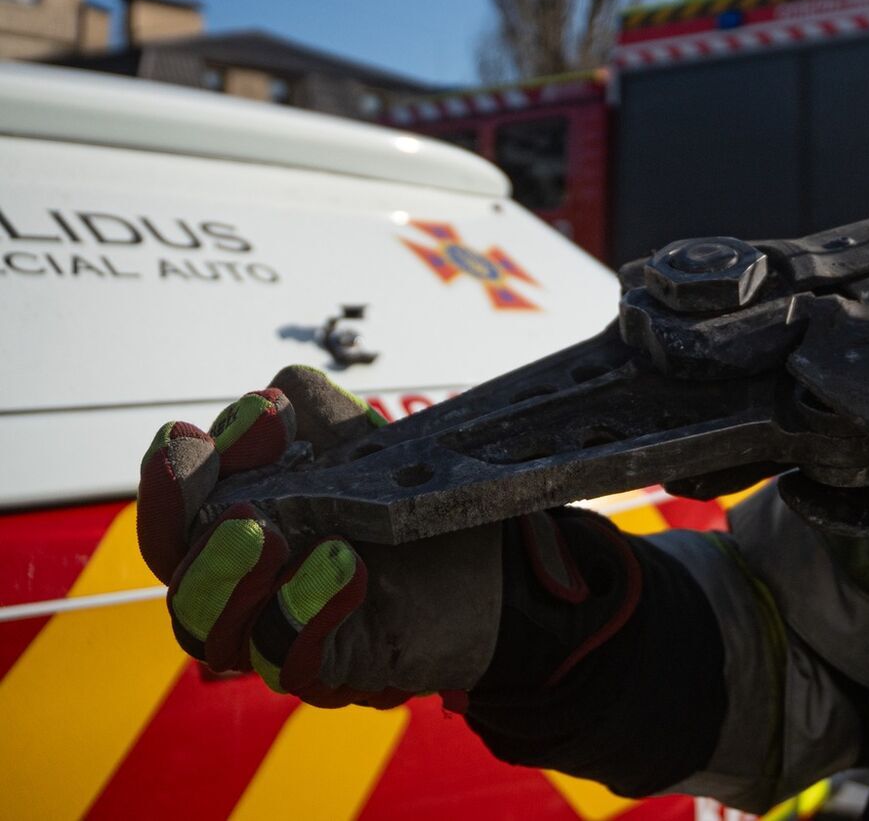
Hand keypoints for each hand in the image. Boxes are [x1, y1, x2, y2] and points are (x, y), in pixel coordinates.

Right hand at [137, 365, 502, 706]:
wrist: (490, 558)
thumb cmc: (409, 501)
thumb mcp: (360, 441)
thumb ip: (312, 411)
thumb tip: (267, 400)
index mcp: (235, 521)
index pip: (176, 507)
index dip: (176, 473)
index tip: (199, 432)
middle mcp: (241, 584)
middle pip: (176, 571)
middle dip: (182, 526)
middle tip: (227, 494)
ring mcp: (277, 634)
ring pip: (214, 629)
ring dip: (231, 579)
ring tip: (270, 535)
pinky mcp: (330, 670)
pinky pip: (291, 661)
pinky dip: (306, 614)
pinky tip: (344, 570)